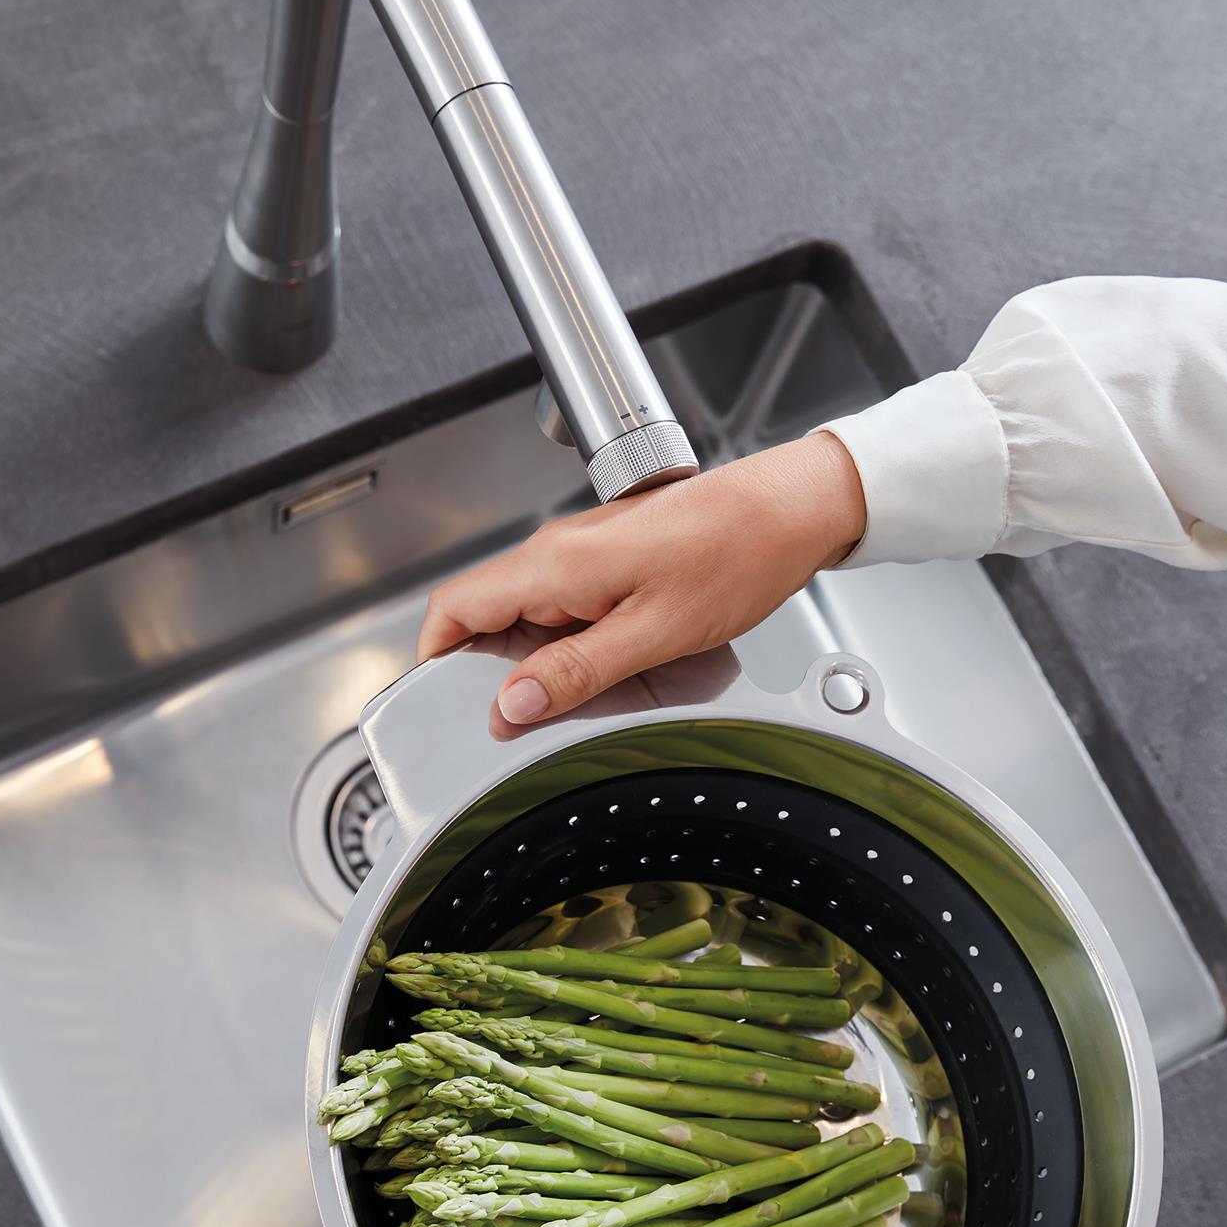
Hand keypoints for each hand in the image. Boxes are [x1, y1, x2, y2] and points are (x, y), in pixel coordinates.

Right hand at [416, 430, 864, 726]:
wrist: (791, 510)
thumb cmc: (738, 556)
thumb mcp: (654, 635)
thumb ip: (575, 672)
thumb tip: (512, 706)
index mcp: (556, 564)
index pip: (454, 608)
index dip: (436, 660)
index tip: (445, 704)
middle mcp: (558, 549)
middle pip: (483, 613)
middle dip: (487, 670)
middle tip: (522, 716)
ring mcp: (582, 550)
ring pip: (524, 611)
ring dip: (533, 658)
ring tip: (576, 693)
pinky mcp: (609, 555)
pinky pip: (561, 603)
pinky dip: (566, 641)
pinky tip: (606, 663)